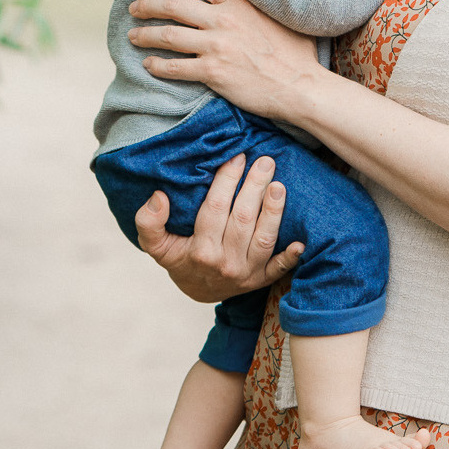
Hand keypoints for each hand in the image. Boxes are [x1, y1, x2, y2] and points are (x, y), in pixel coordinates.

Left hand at [127, 0, 322, 121]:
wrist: (301, 87)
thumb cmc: (296, 53)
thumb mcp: (278, 14)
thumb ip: (255, 2)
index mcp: (239, 1)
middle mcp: (224, 19)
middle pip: (173, 4)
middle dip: (147, 4)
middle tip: (135, 7)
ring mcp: (216, 46)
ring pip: (167, 35)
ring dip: (144, 34)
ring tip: (133, 35)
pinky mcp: (212, 72)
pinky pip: (174, 67)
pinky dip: (156, 65)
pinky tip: (148, 64)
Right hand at [134, 153, 303, 302]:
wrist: (198, 292)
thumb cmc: (179, 258)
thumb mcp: (156, 245)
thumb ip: (148, 222)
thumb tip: (159, 197)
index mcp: (201, 250)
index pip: (215, 208)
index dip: (227, 180)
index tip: (237, 157)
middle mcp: (225, 262)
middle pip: (243, 219)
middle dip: (255, 187)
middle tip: (265, 161)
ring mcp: (246, 273)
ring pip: (264, 239)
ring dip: (274, 212)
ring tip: (279, 186)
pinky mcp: (261, 280)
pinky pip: (278, 270)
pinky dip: (290, 257)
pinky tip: (300, 241)